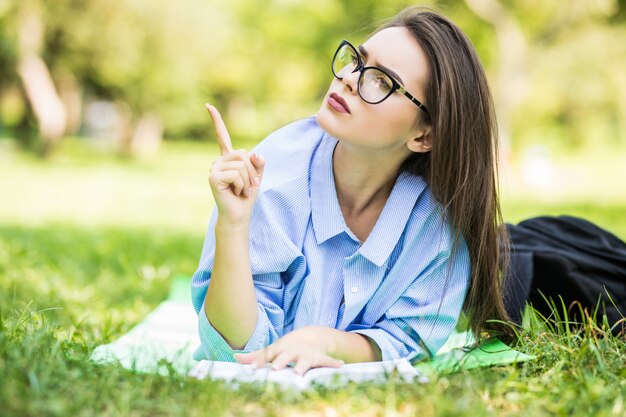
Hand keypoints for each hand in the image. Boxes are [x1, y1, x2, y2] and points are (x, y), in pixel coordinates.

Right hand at [206, 103, 264, 225]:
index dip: (216, 121)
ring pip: (241, 164)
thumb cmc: (246, 195)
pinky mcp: (213, 177)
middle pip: (243, 154)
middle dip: (252, 171)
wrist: (238, 214)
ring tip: (242, 190)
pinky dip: (242, 185)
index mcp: (228, 158)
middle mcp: (219, 161)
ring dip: (248, 180)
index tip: (208, 105)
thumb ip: (259, 162)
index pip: (222, 136)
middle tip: (248, 185)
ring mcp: (214, 168)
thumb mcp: (257, 175)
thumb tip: (255, 153)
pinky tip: (235, 192)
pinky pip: (236, 174)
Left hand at [233, 326, 343, 374]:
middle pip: (285, 357)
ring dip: (302, 366)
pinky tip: (341, 365)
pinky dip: (334, 363)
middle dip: (280, 362)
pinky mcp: (320, 358)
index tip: (252, 368)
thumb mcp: (272, 350)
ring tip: (299, 372)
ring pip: (304, 361)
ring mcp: (306, 354)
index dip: (260, 361)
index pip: (268, 356)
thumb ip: (255, 356)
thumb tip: (234, 358)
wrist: (310, 336)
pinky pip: (327, 360)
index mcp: (280, 350)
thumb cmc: (286, 348)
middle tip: (274, 369)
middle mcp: (292, 351)